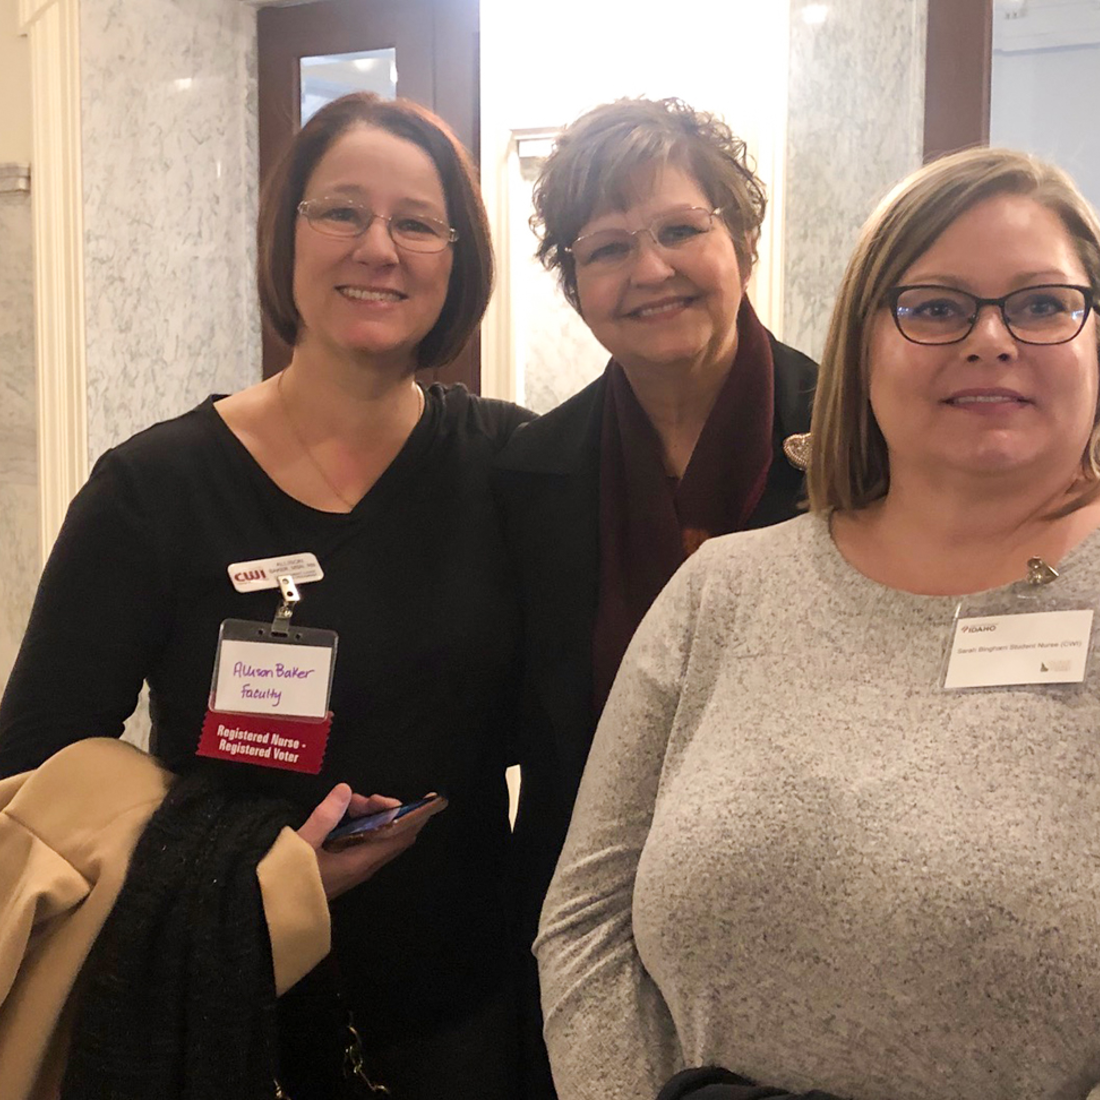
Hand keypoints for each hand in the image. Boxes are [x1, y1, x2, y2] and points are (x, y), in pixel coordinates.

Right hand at [297, 784, 444, 899]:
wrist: (271, 915)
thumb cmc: (288, 881)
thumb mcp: (301, 846)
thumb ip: (325, 817)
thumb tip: (346, 789)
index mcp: (361, 861)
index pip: (401, 837)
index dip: (414, 816)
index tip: (422, 797)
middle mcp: (365, 866)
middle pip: (393, 834)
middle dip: (386, 810)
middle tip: (361, 799)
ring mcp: (355, 868)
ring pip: (378, 837)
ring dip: (371, 816)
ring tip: (348, 804)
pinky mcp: (345, 868)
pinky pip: (365, 842)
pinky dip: (362, 825)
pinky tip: (345, 816)